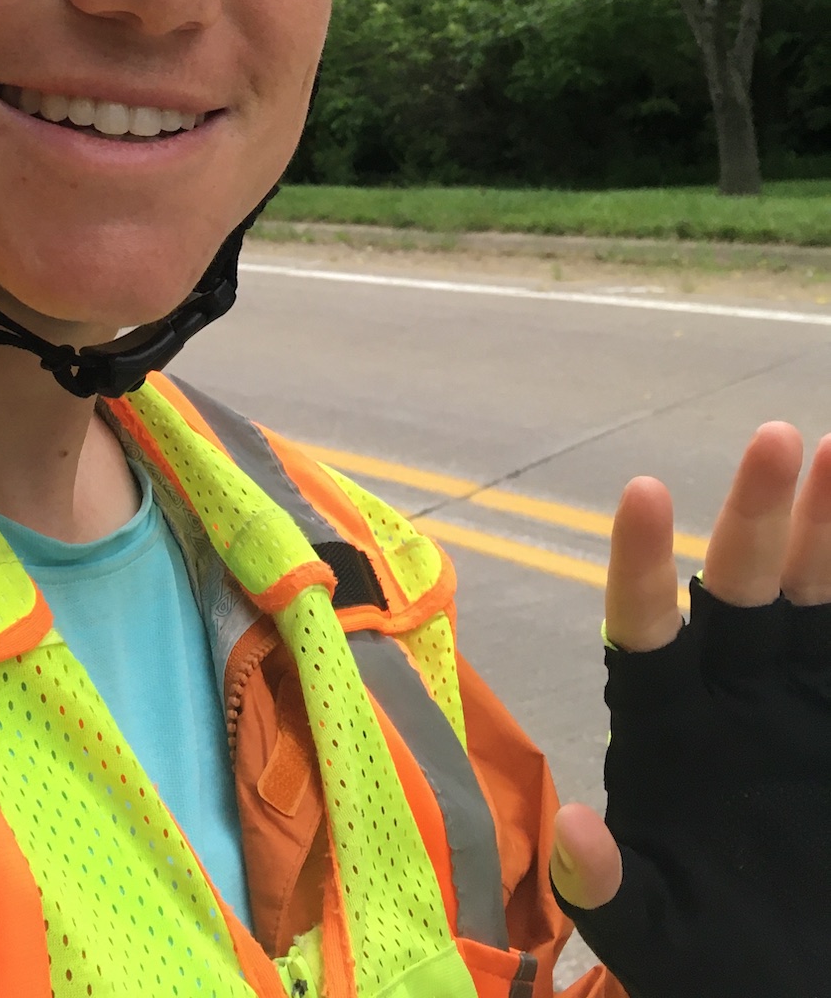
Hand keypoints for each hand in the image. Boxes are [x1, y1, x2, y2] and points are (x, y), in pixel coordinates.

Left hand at [549, 424, 830, 994]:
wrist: (791, 977)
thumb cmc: (707, 956)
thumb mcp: (654, 935)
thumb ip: (610, 889)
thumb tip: (575, 834)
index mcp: (664, 727)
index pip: (644, 627)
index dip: (641, 563)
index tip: (643, 491)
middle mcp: (729, 691)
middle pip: (740, 587)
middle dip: (759, 513)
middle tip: (778, 437)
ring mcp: (796, 697)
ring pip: (811, 595)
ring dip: (827, 525)